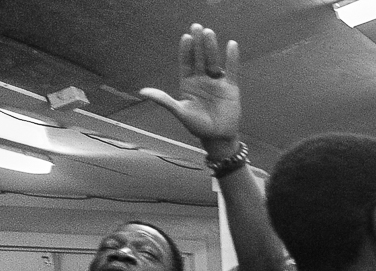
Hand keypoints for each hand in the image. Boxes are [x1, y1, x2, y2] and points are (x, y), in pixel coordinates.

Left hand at [139, 25, 241, 153]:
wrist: (218, 138)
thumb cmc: (198, 126)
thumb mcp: (180, 112)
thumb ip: (164, 100)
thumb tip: (143, 92)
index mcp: (189, 82)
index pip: (186, 62)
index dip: (186, 50)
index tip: (186, 37)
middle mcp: (202, 79)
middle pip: (200, 58)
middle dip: (198, 43)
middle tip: (197, 27)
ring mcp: (217, 82)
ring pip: (214, 61)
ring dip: (211, 47)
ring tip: (209, 33)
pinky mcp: (231, 88)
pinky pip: (233, 71)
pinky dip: (232, 59)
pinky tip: (232, 45)